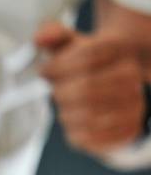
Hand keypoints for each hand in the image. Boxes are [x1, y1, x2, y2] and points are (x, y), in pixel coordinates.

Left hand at [35, 21, 146, 153]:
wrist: (114, 94)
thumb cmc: (85, 67)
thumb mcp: (71, 46)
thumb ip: (53, 36)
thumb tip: (40, 37)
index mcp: (120, 52)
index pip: (88, 56)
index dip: (58, 66)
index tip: (46, 70)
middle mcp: (133, 78)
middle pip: (87, 88)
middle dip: (62, 92)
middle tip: (56, 92)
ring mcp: (134, 106)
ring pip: (89, 115)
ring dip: (67, 113)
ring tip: (66, 107)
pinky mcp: (128, 131)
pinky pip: (92, 138)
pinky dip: (74, 132)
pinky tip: (74, 122)